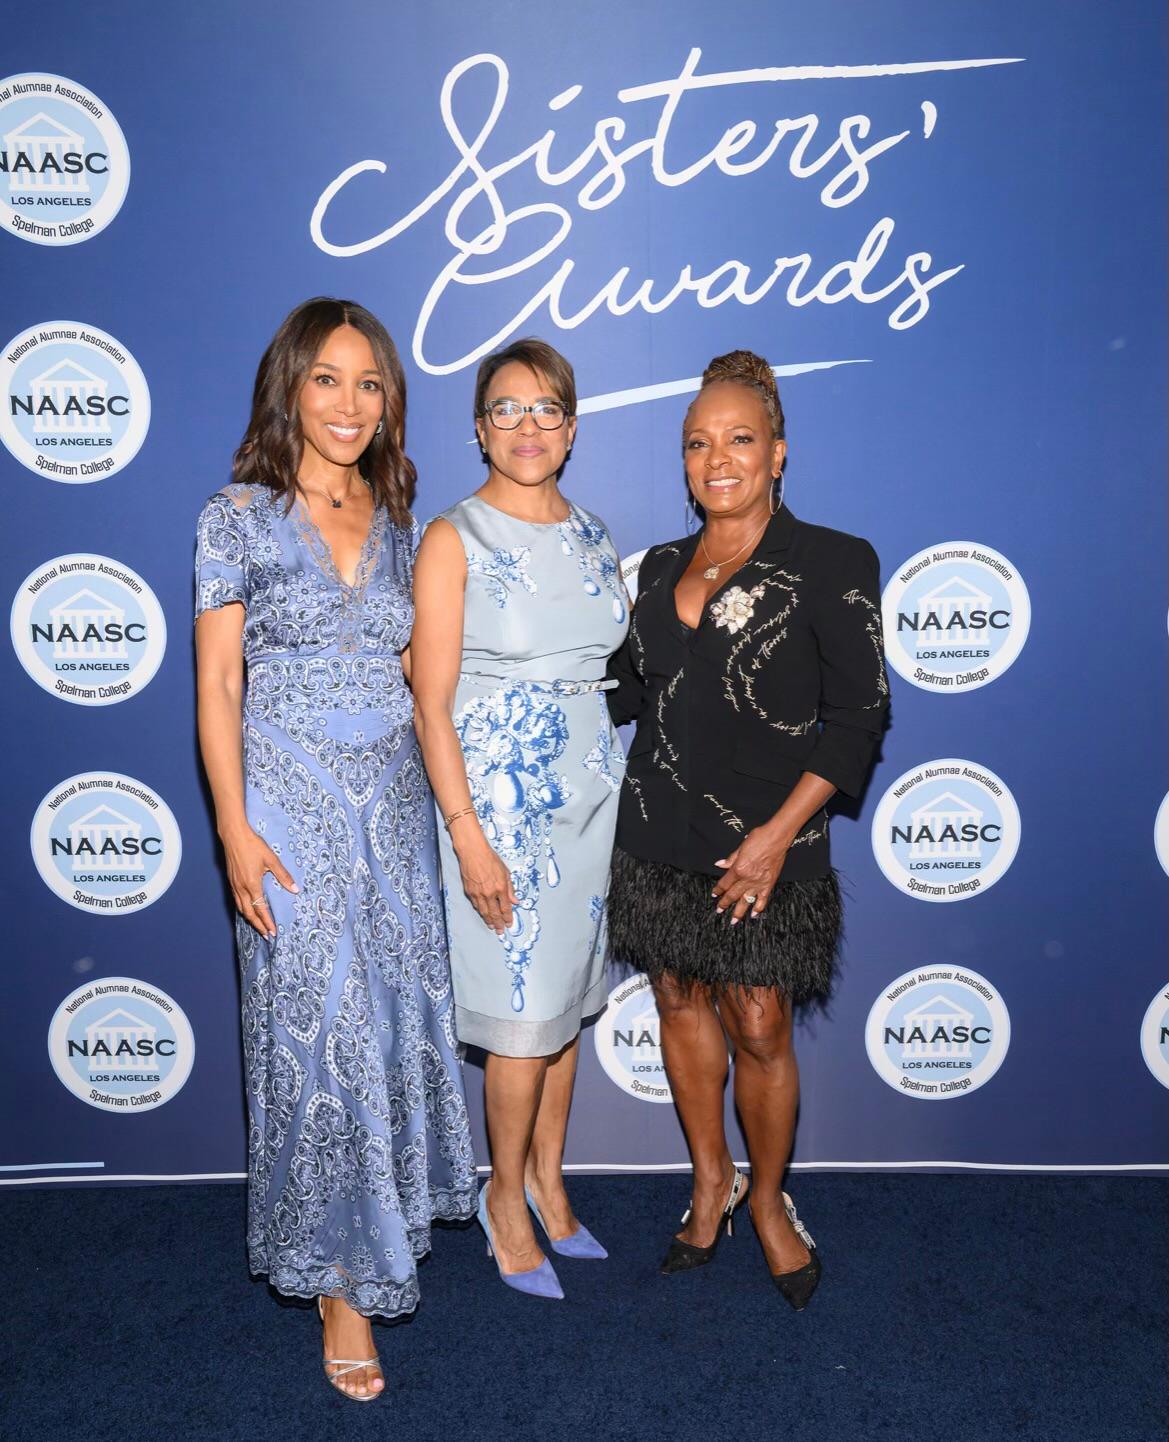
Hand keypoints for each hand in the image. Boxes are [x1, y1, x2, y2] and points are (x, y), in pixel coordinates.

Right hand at [221, 824, 297, 939]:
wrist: (233, 835)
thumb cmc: (253, 846)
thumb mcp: (272, 860)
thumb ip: (283, 876)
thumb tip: (295, 890)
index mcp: (252, 885)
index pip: (261, 909)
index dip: (267, 922)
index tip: (273, 932)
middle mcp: (241, 888)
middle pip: (249, 913)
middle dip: (258, 926)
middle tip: (267, 935)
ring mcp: (234, 885)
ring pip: (241, 908)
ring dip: (250, 919)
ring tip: (258, 926)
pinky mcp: (231, 881)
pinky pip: (237, 900)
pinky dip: (243, 909)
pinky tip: (248, 910)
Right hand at [455, 832, 517, 935]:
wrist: (473, 852)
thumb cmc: (490, 859)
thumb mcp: (505, 872)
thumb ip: (510, 888)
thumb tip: (515, 901)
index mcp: (500, 888)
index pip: (505, 908)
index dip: (508, 917)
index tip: (509, 923)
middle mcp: (489, 893)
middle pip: (494, 913)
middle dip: (498, 923)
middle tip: (500, 931)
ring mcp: (478, 893)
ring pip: (484, 912)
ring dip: (488, 920)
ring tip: (492, 926)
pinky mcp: (469, 892)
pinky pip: (476, 905)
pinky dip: (480, 911)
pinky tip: (483, 914)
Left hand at [712, 826, 789, 923]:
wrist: (777, 838)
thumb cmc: (759, 838)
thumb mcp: (741, 847)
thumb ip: (730, 859)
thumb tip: (720, 864)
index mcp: (739, 868)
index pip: (725, 883)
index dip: (718, 890)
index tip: (714, 895)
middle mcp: (748, 878)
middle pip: (733, 894)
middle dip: (725, 904)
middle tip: (719, 910)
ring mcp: (759, 882)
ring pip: (746, 901)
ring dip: (739, 912)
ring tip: (734, 921)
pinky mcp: (769, 884)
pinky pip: (763, 899)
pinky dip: (758, 908)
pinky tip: (754, 914)